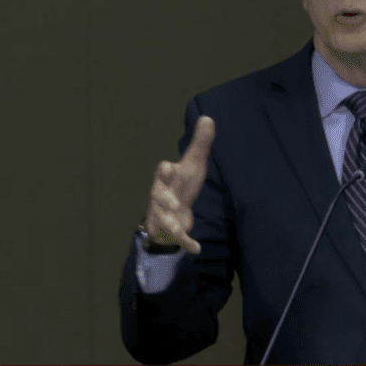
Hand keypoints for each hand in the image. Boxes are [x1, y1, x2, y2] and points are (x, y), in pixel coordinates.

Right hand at [143, 115, 214, 253]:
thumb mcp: (194, 164)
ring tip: (180, 230)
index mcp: (167, 178)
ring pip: (162, 219)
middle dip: (162, 199)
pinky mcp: (171, 231)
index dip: (164, 171)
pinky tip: (196, 248)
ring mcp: (163, 214)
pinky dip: (185, 243)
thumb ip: (200, 144)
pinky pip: (176, 238)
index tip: (168, 168)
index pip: (162, 171)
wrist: (174, 212)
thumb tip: (208, 117)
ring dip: (171, 224)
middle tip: (173, 202)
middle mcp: (161, 196)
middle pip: (157, 196)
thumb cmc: (182, 184)